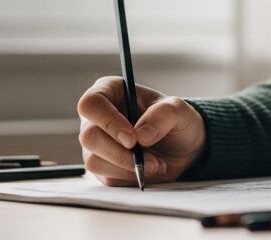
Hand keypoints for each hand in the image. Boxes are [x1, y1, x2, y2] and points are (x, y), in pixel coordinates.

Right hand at [77, 76, 206, 186]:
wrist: (181, 149)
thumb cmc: (176, 122)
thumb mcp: (179, 111)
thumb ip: (164, 114)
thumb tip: (141, 135)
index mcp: (110, 92)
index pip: (91, 104)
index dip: (108, 122)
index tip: (132, 139)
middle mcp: (96, 117)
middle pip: (89, 137)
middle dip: (121, 153)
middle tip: (150, 159)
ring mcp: (96, 143)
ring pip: (93, 160)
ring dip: (128, 167)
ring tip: (156, 164)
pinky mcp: (100, 166)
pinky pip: (105, 177)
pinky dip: (129, 177)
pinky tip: (147, 170)